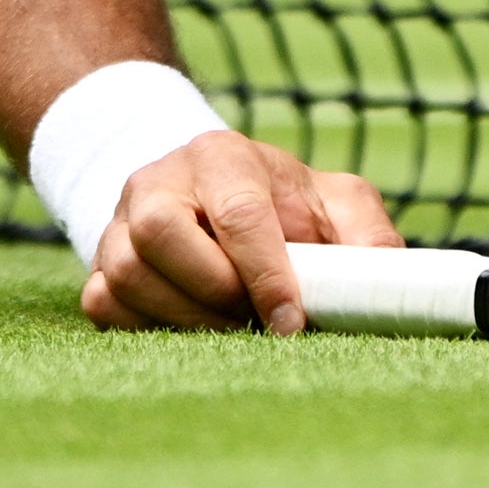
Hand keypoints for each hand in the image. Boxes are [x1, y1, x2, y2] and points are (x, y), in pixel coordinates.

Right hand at [84, 128, 402, 330]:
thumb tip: (388, 284)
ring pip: (128, 275)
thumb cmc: (284, 204)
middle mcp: (159, 181)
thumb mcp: (336, 202)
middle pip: (162, 235)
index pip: (238, 213)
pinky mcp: (99, 265)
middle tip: (254, 322)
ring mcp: (120, 223)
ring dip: (184, 318)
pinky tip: (191, 330)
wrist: (210, 194)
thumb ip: (367, 237)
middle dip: (215, 292)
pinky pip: (104, 304)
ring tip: (230, 327)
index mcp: (223, 157)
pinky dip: (148, 329)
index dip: (266, 275)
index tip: (292, 323)